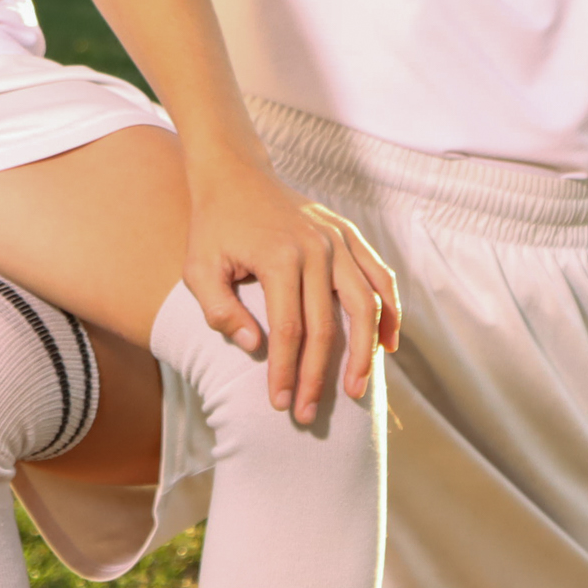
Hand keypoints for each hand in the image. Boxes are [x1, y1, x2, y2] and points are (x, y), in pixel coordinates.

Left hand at [181, 153, 400, 425]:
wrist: (235, 174)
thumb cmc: (213, 227)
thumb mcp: (197, 268)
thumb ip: (219, 310)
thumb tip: (254, 347)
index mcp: (280, 256)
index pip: (289, 330)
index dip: (286, 371)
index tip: (279, 404)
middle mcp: (317, 247)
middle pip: (328, 325)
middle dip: (319, 376)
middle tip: (309, 414)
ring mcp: (338, 239)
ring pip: (366, 305)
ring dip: (364, 352)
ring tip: (357, 391)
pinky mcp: (349, 234)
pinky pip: (380, 277)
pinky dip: (390, 312)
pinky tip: (387, 346)